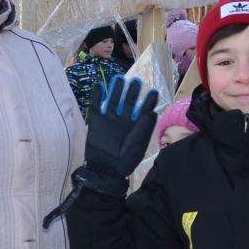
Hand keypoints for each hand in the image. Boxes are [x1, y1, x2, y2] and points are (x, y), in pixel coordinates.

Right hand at [77, 77, 158, 195]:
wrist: (106, 169)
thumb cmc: (126, 158)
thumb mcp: (140, 143)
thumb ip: (145, 127)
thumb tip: (152, 111)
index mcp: (136, 124)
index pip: (144, 108)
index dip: (149, 100)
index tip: (153, 91)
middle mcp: (124, 119)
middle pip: (128, 100)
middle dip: (132, 91)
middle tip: (136, 81)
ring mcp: (109, 118)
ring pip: (113, 99)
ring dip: (116, 89)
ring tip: (119, 79)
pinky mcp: (96, 120)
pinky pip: (96, 105)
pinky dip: (97, 95)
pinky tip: (99, 86)